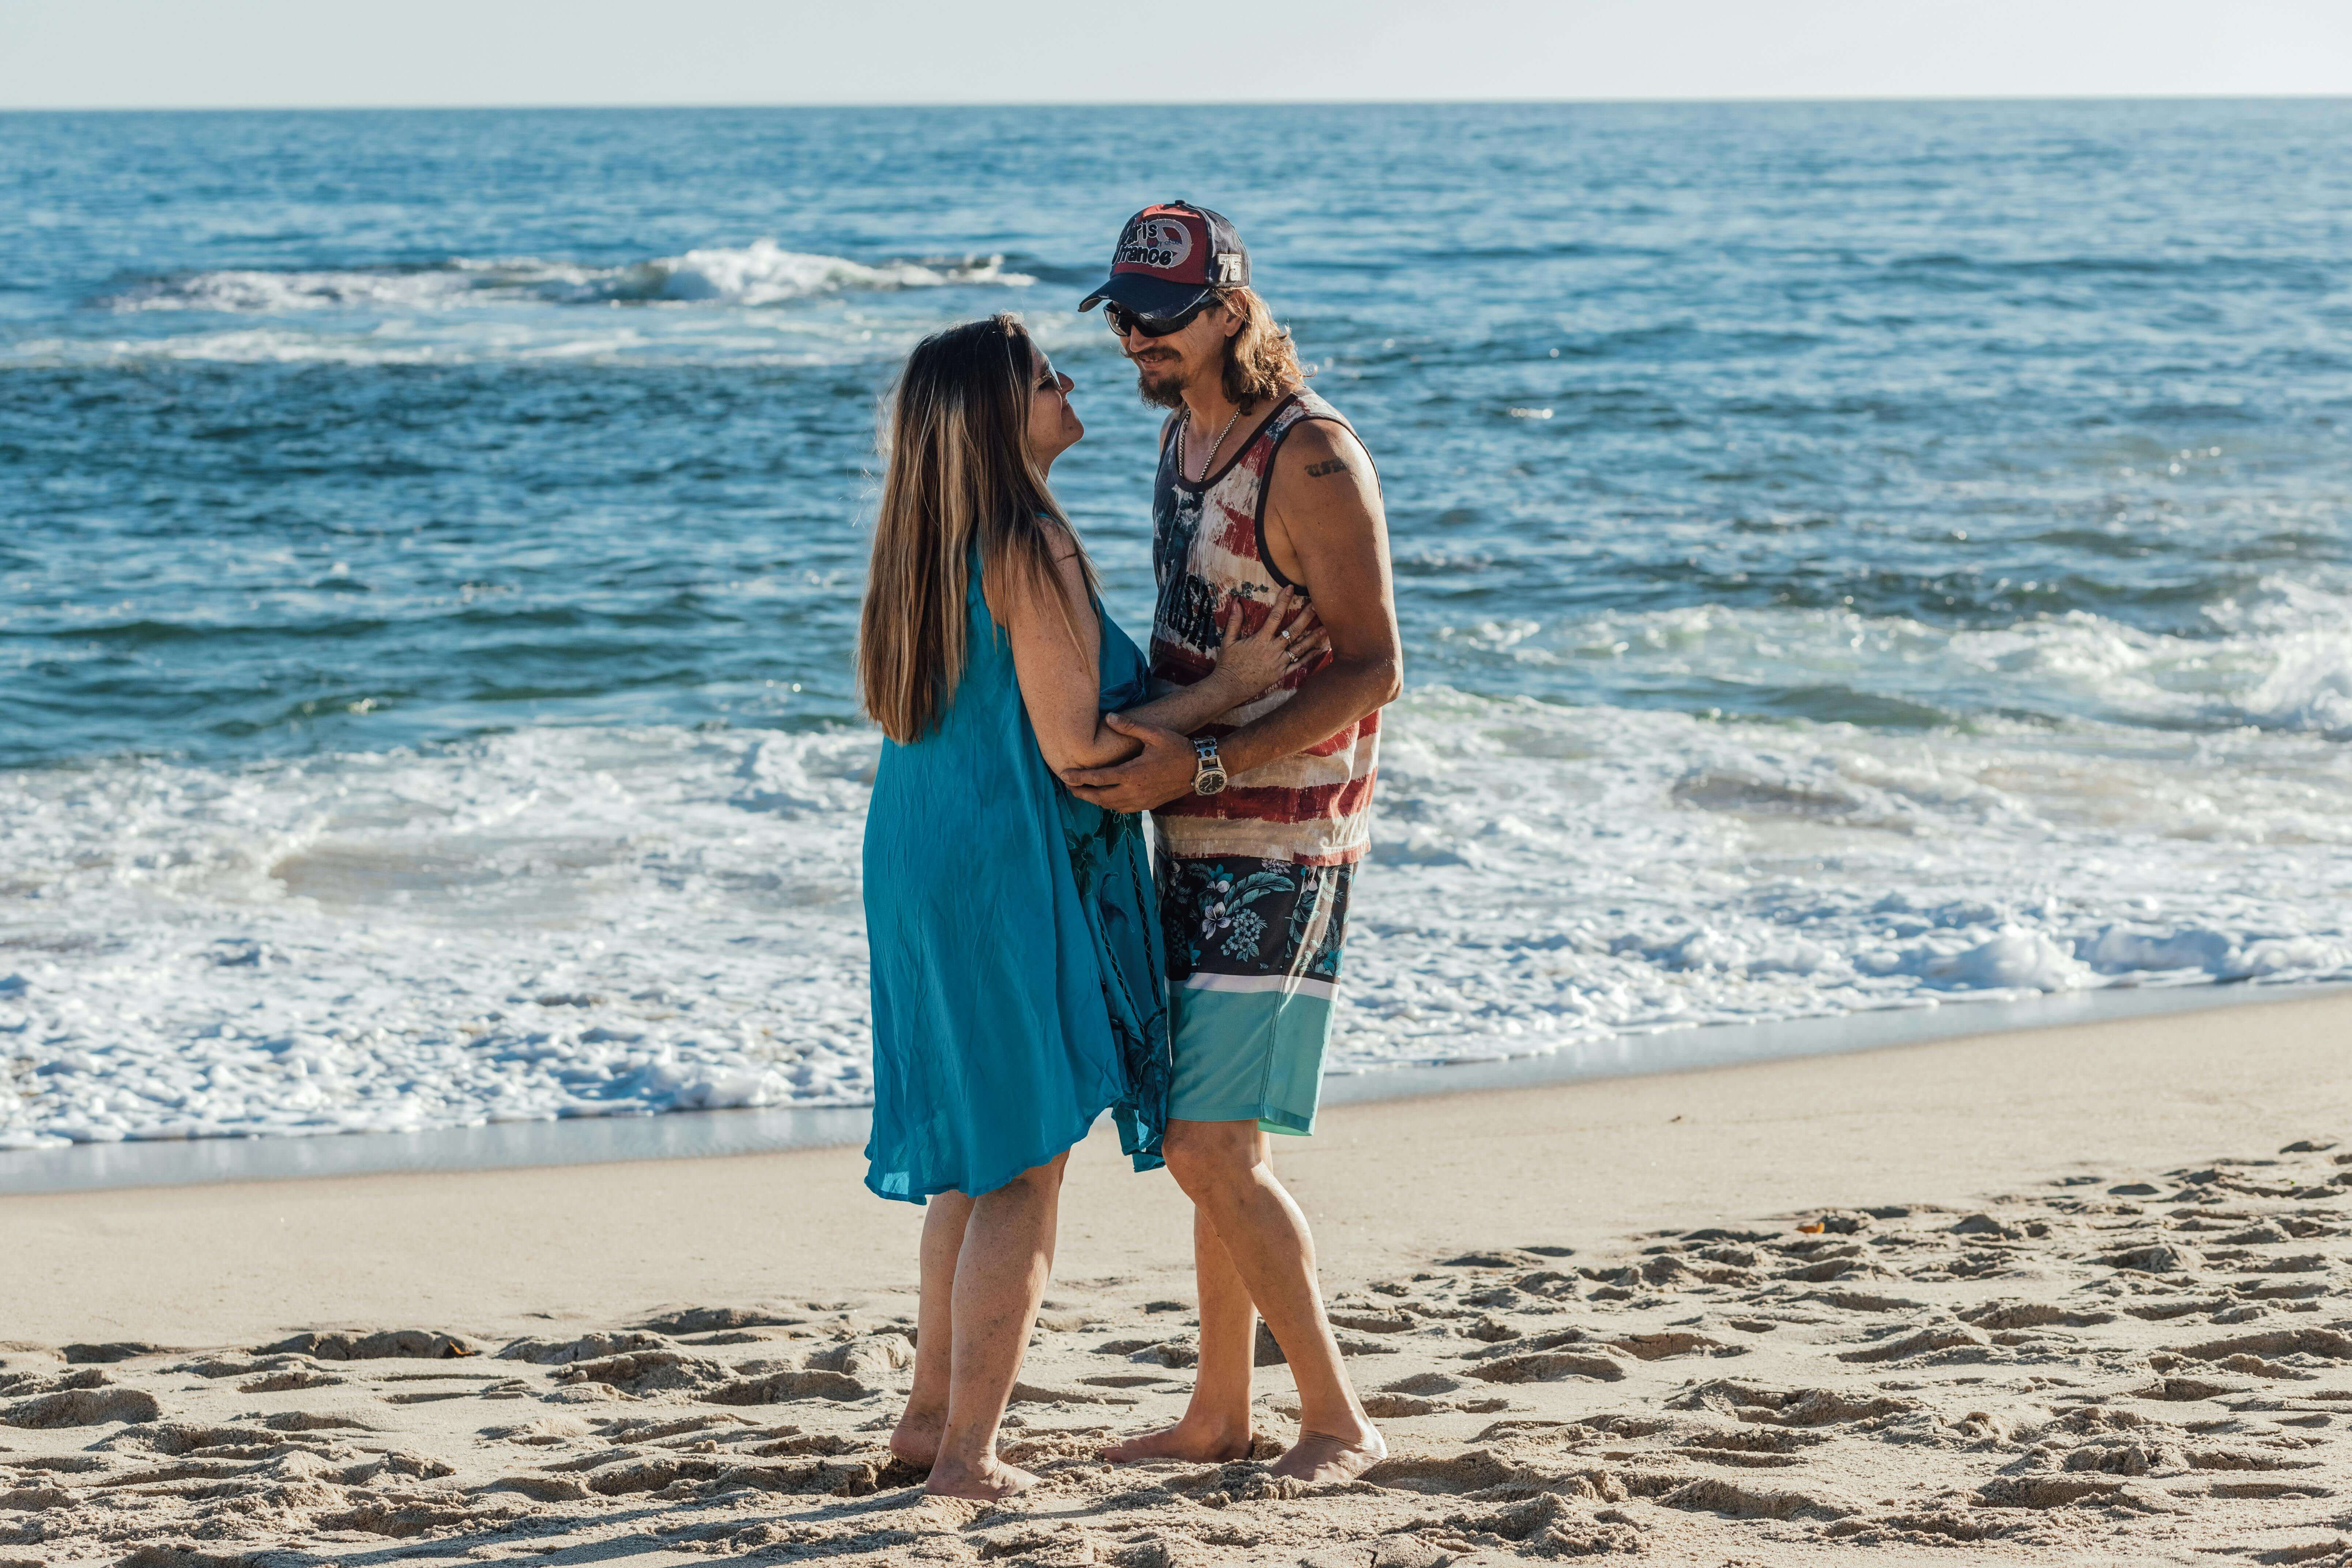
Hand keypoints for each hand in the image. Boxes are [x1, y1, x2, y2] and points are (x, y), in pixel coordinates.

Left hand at [1062, 715, 1199, 812]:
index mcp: (1132, 774)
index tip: (1064, 774)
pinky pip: (1122, 810)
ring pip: (1110, 806)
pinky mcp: (1147, 805)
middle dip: (1081, 792)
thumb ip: (1130, 726)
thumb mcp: (1154, 733)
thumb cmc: (1177, 749)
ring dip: (1094, 800)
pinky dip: (1110, 805)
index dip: (1078, 777)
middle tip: (1067, 787)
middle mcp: (1134, 792)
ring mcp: (1141, 801)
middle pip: (1099, 797)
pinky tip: (1105, 798)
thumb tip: (1109, 717)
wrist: (1200, 769)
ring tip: (1082, 792)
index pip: (1098, 778)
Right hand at [1207, 587, 1326, 702]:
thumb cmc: (1228, 664)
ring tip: (1327, 626)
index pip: (1275, 616)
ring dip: (1314, 636)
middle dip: (1307, 616)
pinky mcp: (1281, 674)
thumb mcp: (1228, 641)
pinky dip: (1310, 657)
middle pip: (1293, 630)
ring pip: (1300, 647)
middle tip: (1318, 604)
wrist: (1229, 687)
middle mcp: (1272, 650)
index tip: (1291, 588)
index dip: (1283, 601)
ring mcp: (1279, 662)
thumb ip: (1234, 621)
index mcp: (1260, 640)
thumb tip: (1236, 602)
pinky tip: (1320, 649)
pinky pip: (1299, 664)